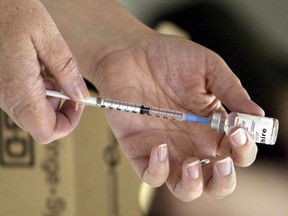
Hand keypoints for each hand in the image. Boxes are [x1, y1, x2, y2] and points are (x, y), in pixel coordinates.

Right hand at [0, 0, 88, 142]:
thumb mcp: (47, 36)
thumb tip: (81, 95)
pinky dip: (37, 90)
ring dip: (50, 98)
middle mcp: (6, 97)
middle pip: (40, 124)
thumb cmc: (9, 10)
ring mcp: (0, 92)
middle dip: (61, 109)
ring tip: (52, 70)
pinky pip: (22, 98)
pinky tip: (39, 67)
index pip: (47, 132)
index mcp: (18, 90)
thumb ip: (66, 70)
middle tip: (69, 84)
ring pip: (32, 112)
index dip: (68, 124)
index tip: (79, 103)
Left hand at [91, 33, 263, 200]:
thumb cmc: (168, 56)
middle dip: (224, 180)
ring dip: (194, 185)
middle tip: (223, 161)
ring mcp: (166, 149)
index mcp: (211, 125)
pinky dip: (158, 170)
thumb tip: (258, 115)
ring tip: (193, 165)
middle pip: (213, 179)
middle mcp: (191, 142)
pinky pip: (151, 176)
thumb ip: (231, 90)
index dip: (243, 147)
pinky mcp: (140, 150)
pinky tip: (160, 145)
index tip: (239, 129)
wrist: (129, 53)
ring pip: (185, 188)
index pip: (235, 150)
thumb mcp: (207, 67)